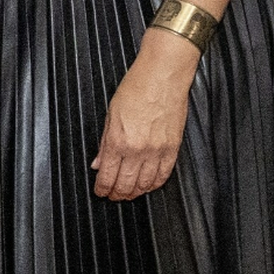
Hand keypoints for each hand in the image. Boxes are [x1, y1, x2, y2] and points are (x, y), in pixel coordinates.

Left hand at [92, 31, 197, 200]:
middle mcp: (139, 149)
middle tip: (113, 196)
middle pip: (127, 183)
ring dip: (136, 192)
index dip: (103, 187)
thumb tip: (99, 162)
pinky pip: (164, 174)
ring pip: (146, 183)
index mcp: (119, 140)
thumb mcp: (110, 114)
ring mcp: (158, 150)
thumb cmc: (136, 88)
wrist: (162, 76)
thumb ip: (105, 142)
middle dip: (118, 193)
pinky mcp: (173, 148)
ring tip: (128, 194)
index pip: (108, 174)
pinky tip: (149, 185)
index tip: (100, 191)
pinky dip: (155, 183)